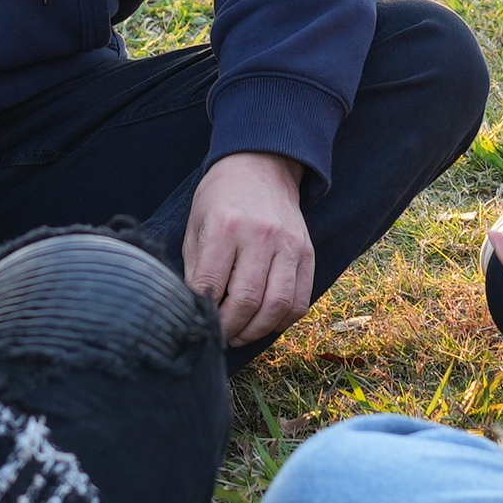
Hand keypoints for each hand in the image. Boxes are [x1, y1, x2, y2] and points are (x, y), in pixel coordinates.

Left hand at [183, 151, 316, 346]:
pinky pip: (300, 300)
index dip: (203, 312)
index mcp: (225, 226)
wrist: (261, 166)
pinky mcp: (307, 252)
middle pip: (247, 301)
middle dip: (230, 328)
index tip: (198, 322)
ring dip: (257, 331)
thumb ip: (196, 267)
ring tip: (240, 335)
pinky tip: (265, 322)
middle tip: (219, 336)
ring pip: (277, 306)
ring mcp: (289, 244)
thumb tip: (195, 309)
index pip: (210, 285)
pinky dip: (283, 321)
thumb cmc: (221, 198)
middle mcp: (260, 235)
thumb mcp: (196, 224)